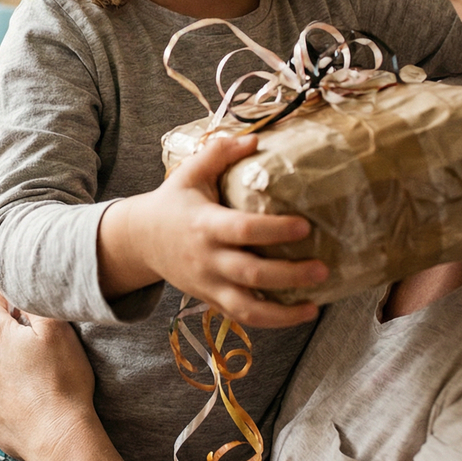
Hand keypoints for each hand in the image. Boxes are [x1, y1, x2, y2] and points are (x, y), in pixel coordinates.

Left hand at [0, 288, 122, 460]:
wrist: (59, 435)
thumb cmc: (63, 381)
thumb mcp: (59, 328)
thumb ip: (36, 302)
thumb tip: (22, 293)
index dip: (6, 299)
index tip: (23, 311)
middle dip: (1, 331)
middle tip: (30, 345)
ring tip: (23, 373)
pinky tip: (12, 394)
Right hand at [100, 134, 327, 327]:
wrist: (139, 241)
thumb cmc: (172, 202)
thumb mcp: (189, 173)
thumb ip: (219, 153)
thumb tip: (256, 138)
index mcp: (204, 224)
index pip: (242, 230)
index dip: (273, 230)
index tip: (304, 226)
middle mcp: (207, 259)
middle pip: (250, 274)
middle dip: (289, 275)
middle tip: (323, 268)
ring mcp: (208, 284)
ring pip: (247, 309)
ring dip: (283, 314)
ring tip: (315, 306)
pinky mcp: (210, 301)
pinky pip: (242, 318)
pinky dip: (271, 321)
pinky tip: (298, 314)